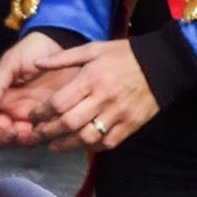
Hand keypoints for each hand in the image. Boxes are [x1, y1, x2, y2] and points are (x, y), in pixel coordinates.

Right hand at [0, 30, 68, 145]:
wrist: (61, 42)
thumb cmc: (32, 49)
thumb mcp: (10, 63)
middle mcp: (11, 111)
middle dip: (4, 139)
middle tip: (15, 131)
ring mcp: (30, 116)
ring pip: (19, 140)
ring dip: (22, 141)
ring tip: (31, 130)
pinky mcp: (50, 117)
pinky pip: (42, 135)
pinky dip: (41, 137)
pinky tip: (46, 127)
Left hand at [22, 38, 158, 152]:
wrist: (163, 65)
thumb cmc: (124, 55)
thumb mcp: (93, 49)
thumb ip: (63, 58)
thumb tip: (36, 63)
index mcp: (91, 78)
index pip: (58, 102)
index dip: (41, 113)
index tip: (33, 116)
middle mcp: (103, 98)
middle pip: (68, 123)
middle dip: (48, 133)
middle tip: (37, 135)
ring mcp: (118, 114)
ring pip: (86, 138)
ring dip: (66, 145)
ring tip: (54, 145)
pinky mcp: (130, 126)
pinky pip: (107, 143)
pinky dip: (91, 147)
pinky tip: (80, 144)